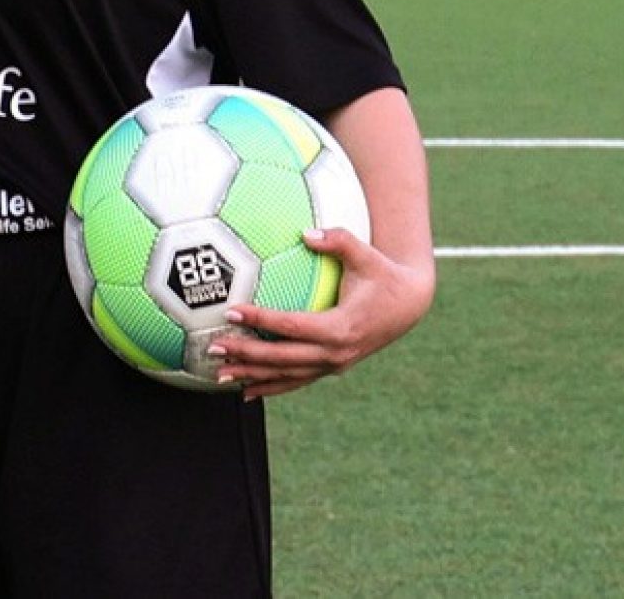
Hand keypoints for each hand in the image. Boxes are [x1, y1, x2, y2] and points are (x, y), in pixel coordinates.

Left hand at [208, 226, 436, 399]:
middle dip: (247, 355)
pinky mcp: (332, 368)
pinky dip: (272, 386)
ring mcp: (334, 364)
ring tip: (219, 375)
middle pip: (284, 357)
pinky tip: (246, 391)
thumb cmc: (382, 274)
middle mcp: (336, 352)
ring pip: (288, 375)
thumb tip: (306, 232)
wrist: (408, 305)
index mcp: (341, 327)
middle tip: (214, 346)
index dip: (260, 320)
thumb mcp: (365, 254)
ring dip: (253, 376)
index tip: (231, 310)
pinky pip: (297, 380)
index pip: (292, 325)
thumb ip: (338, 240)